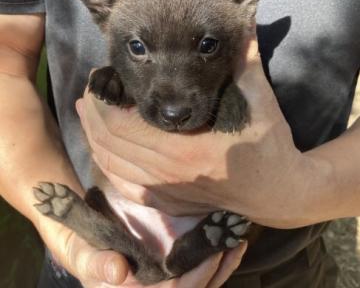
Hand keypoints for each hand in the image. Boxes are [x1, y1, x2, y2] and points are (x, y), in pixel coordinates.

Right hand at [38, 215, 245, 287]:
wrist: (83, 242)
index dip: (194, 278)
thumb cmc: (83, 249)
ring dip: (222, 267)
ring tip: (238, 243)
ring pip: (199, 286)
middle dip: (216, 271)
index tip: (212, 254)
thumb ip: (96, 263)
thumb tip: (118, 273)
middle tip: (233, 243)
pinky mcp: (166, 273)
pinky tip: (226, 247)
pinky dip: (214, 263)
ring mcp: (161, 284)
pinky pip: (195, 274)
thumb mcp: (82, 254)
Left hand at [77, 37, 324, 227]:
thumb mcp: (260, 100)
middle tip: (89, 93)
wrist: (277, 192)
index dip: (102, 100)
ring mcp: (165, 192)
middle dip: (92, 115)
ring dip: (94, 138)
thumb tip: (246, 16)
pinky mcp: (167, 203)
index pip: (122, 122)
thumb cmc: (268, 145)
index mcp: (185, 146)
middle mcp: (168, 173)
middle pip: (109, 142)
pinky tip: (104, 150)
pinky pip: (124, 185)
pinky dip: (108, 166)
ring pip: (111, 164)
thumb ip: (246, 59)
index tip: (99, 79)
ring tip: (88, 115)